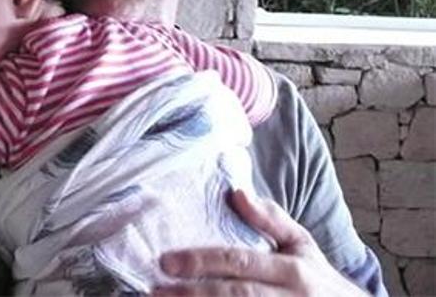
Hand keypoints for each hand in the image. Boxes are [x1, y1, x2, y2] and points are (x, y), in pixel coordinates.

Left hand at [152, 189, 367, 295]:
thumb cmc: (319, 281)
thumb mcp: (303, 246)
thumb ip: (270, 220)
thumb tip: (236, 191)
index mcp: (293, 271)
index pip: (239, 262)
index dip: (201, 261)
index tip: (166, 261)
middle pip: (235, 295)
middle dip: (192, 293)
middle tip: (156, 290)